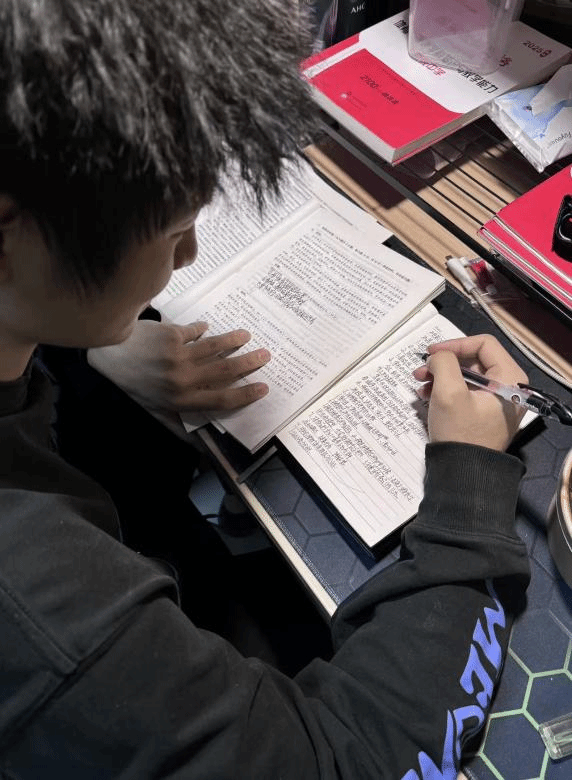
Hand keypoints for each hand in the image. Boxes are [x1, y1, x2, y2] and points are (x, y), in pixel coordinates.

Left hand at [87, 319, 270, 412]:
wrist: (109, 354)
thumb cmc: (133, 385)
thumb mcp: (153, 411)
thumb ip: (178, 427)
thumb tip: (201, 452)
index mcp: (181, 400)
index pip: (221, 399)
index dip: (245, 394)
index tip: (263, 388)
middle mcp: (182, 379)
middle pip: (224, 370)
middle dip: (248, 363)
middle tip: (265, 355)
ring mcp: (178, 355)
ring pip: (214, 346)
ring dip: (233, 340)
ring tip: (246, 336)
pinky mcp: (171, 335)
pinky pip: (194, 330)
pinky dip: (201, 329)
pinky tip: (206, 327)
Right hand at [412, 334, 527, 450]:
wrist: (463, 474)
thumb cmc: (460, 432)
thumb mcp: (449, 392)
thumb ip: (444, 363)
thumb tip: (438, 357)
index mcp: (510, 378)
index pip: (484, 344)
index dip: (455, 344)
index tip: (430, 353)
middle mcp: (508, 387)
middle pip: (474, 360)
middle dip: (444, 363)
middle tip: (421, 370)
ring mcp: (496, 402)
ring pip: (466, 375)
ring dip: (441, 376)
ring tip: (420, 384)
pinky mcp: (484, 414)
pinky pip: (465, 392)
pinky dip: (446, 389)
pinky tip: (427, 396)